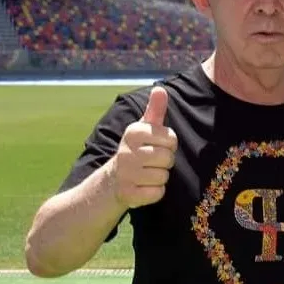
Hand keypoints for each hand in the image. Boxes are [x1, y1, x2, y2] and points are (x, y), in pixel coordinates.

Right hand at [110, 86, 177, 208]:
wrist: (112, 181)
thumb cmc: (135, 150)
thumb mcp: (143, 129)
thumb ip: (154, 110)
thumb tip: (160, 88)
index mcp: (133, 132)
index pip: (171, 138)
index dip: (168, 144)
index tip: (155, 146)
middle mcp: (126, 152)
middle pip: (169, 158)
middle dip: (165, 162)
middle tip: (151, 162)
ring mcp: (126, 174)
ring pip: (164, 176)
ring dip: (159, 177)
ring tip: (146, 174)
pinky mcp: (128, 194)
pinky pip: (158, 193)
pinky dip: (155, 192)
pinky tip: (143, 187)